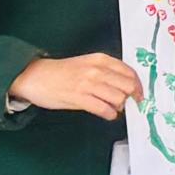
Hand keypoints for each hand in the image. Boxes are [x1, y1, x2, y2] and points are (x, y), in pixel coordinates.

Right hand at [13, 53, 137, 118]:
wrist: (35, 76)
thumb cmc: (61, 72)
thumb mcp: (86, 63)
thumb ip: (105, 71)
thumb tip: (124, 84)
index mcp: (100, 60)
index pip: (129, 72)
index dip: (138, 85)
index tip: (140, 94)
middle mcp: (96, 70)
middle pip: (127, 86)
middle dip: (131, 97)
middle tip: (129, 103)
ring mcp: (88, 84)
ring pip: (118, 98)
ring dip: (119, 106)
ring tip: (114, 108)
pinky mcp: (79, 98)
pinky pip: (104, 109)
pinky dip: (110, 114)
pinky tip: (108, 114)